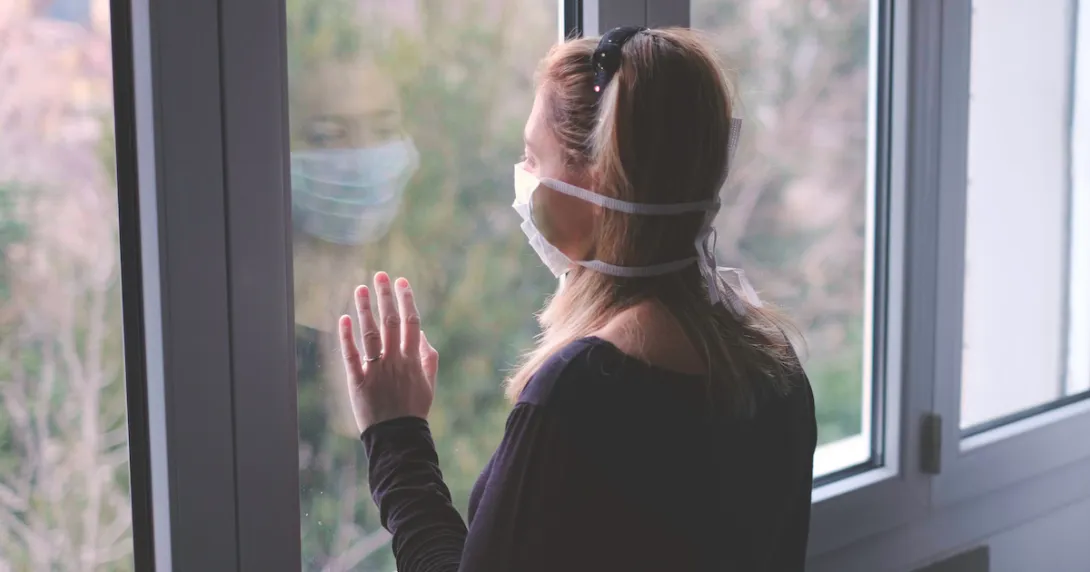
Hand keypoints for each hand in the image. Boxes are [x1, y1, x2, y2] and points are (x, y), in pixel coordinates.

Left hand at [339, 272, 438, 433]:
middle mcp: (395, 362)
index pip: (411, 323)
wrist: (398, 438)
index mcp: (412, 360)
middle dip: (385, 296)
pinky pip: (351, 356)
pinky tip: (344, 318)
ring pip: (370, 334)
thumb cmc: (413, 410)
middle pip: (390, 322)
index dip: (407, 300)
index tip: (401, 282)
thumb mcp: (428, 385)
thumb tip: (422, 334)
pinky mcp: (358, 382)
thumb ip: (428, 358)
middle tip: (380, 275)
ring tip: (360, 288)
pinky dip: (347, 336)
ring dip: (365, 309)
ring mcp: (376, 371)